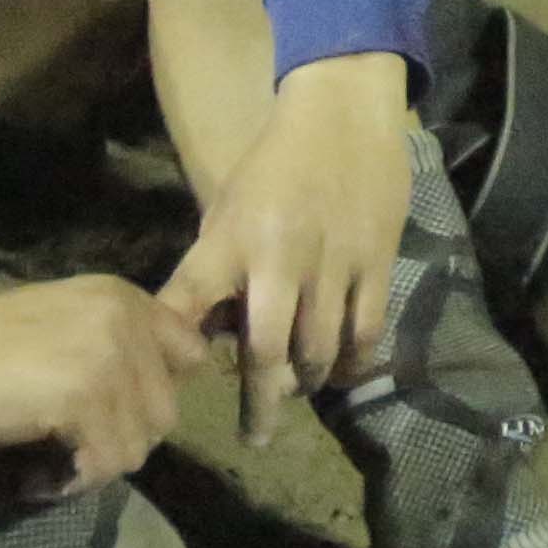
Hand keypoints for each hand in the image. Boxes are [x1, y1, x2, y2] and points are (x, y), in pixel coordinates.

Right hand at [0, 273, 202, 497]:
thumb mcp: (66, 322)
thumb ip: (116, 343)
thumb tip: (155, 396)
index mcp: (126, 298)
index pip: (191, 354)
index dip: (157, 393)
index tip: (114, 414)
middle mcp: (127, 321)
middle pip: (166, 412)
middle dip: (122, 440)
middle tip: (73, 450)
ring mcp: (108, 359)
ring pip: (138, 446)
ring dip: (94, 468)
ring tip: (50, 466)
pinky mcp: (82, 398)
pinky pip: (103, 464)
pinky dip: (68, 484)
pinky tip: (33, 478)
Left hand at [159, 54, 412, 406]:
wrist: (343, 111)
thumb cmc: (274, 162)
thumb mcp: (227, 206)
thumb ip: (218, 267)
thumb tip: (211, 332)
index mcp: (229, 240)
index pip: (188, 302)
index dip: (175, 349)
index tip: (171, 387)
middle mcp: (278, 258)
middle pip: (265, 351)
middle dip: (259, 402)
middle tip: (256, 436)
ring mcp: (332, 263)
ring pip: (320, 349)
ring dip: (309, 382)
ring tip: (301, 394)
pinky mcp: (376, 261)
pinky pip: (366, 330)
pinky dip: (354, 362)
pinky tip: (345, 374)